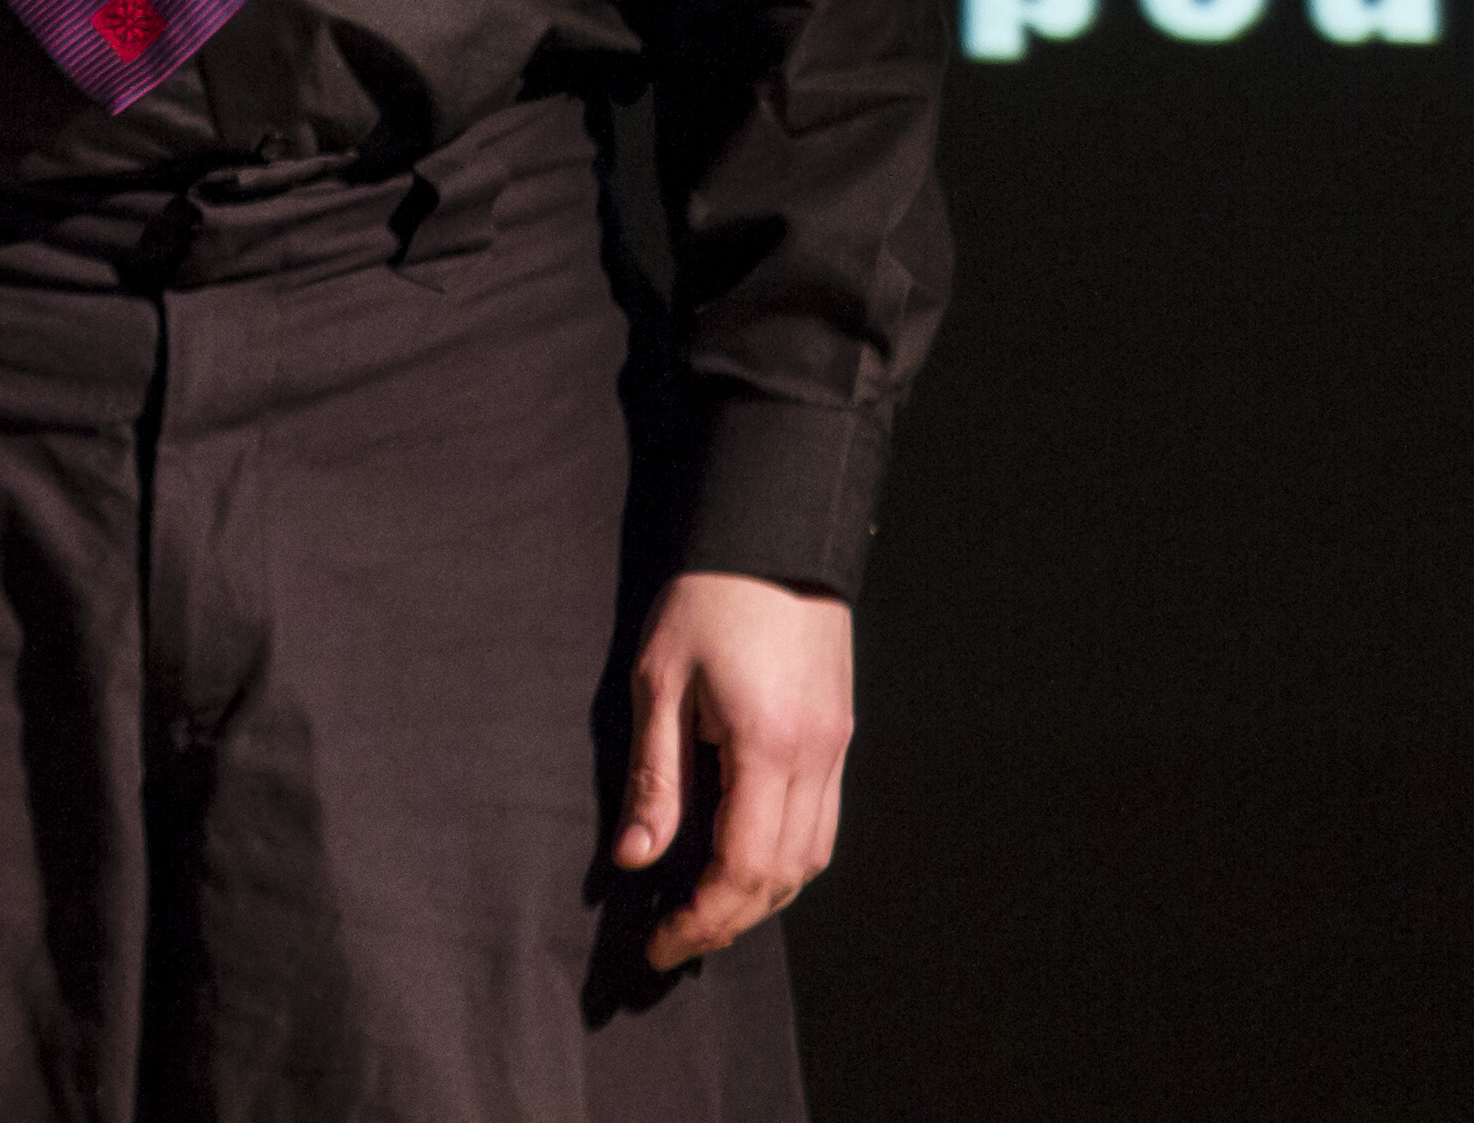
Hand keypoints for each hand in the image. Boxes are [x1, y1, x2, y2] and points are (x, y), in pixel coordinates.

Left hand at [610, 569, 853, 970]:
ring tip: (707, 908)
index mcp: (767, 747)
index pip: (742, 868)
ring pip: (813, 856)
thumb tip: (634, 858)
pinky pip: (823, 821)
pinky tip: (746, 857)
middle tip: (676, 939)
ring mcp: (836, 746)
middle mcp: (815, 757)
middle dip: (731, 919)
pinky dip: (787, 857)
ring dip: (764, 895)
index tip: (660, 943)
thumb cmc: (706, 596)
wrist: (772, 530)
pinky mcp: (839, 731)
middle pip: (784, 876)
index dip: (702, 918)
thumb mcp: (659, 681)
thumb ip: (653, 778)